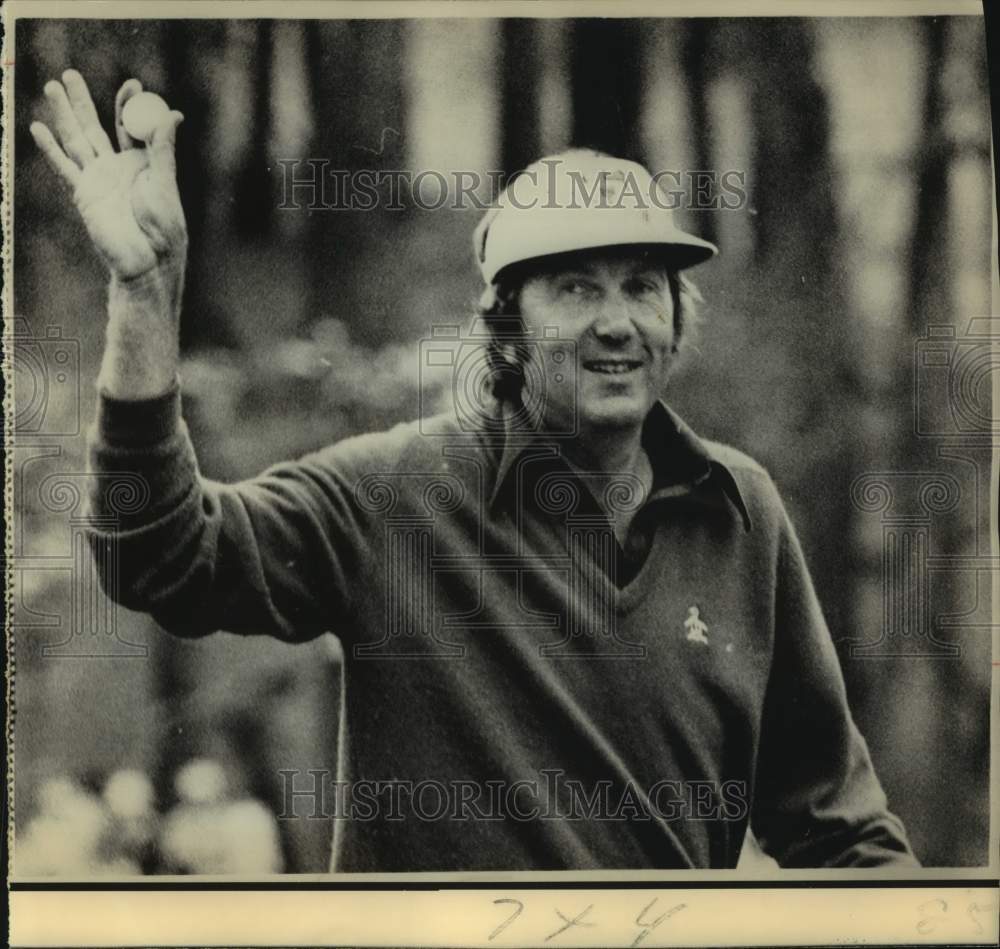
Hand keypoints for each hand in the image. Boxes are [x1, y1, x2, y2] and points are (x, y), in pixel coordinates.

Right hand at [30, 70, 186, 280]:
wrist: (148, 260)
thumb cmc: (165, 226)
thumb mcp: (165, 182)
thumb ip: (162, 149)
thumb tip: (171, 115)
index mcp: (141, 163)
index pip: (128, 126)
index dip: (128, 105)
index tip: (134, 85)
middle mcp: (116, 168)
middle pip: (94, 127)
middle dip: (81, 101)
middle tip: (70, 74)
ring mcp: (97, 179)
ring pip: (76, 140)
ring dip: (63, 115)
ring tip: (51, 86)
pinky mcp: (83, 194)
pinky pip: (64, 168)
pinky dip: (50, 149)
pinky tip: (37, 128)